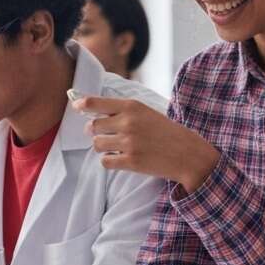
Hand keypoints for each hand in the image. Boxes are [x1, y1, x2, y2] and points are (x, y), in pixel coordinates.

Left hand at [73, 95, 219, 192]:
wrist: (188, 154)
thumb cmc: (167, 132)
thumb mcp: (147, 112)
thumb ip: (123, 111)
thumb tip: (93, 113)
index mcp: (132, 106)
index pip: (96, 103)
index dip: (82, 104)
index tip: (76, 106)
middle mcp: (128, 123)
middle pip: (92, 126)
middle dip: (95, 131)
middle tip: (106, 134)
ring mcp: (128, 143)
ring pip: (97, 144)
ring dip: (103, 147)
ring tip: (117, 147)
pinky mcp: (130, 161)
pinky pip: (105, 161)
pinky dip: (109, 161)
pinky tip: (121, 159)